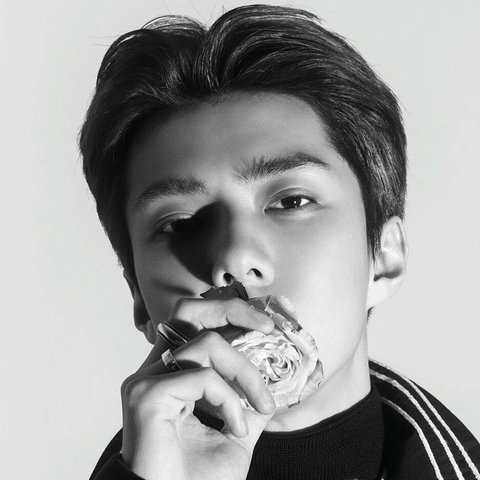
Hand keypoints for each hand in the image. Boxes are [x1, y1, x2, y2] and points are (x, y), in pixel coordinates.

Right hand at [120, 297, 275, 479]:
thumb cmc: (196, 479)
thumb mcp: (236, 431)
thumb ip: (250, 401)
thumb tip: (275, 379)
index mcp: (173, 372)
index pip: (199, 323)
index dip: (234, 313)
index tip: (271, 325)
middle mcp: (156, 369)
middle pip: (189, 310)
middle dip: (233, 310)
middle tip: (267, 327)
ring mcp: (148, 379)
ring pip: (206, 344)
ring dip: (245, 371)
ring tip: (261, 404)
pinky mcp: (147, 395)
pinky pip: (203, 378)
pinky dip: (230, 400)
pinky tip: (237, 427)